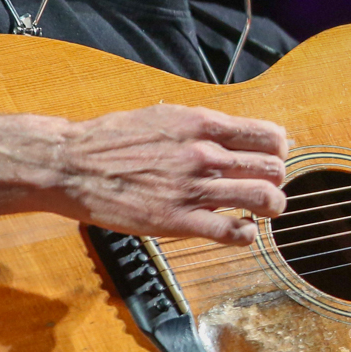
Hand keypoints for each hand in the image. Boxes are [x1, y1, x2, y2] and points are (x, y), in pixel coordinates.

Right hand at [49, 103, 288, 244]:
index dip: (278, 151)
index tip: (271, 159)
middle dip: (276, 180)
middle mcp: (206, 154)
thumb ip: (202, 127)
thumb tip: (233, 135)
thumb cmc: (114, 140)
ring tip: (261, 211)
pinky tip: (239, 231)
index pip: (270, 136)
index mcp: (203, 125)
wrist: (72, 164)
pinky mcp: (179, 221)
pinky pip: (233, 233)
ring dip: (271, 208)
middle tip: (265, 187)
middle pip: (274, 169)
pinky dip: (246, 234)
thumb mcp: (165, 117)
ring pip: (264, 200)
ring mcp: (194, 188)